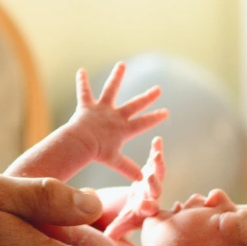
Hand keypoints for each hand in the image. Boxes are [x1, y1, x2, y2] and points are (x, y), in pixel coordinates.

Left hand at [67, 62, 168, 180]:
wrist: (81, 143)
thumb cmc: (97, 153)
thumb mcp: (114, 161)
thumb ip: (128, 168)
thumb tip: (141, 180)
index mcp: (123, 129)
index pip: (143, 123)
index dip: (155, 118)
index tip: (166, 112)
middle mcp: (115, 116)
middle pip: (135, 105)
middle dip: (147, 98)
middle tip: (158, 89)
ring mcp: (102, 109)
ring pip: (111, 90)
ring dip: (117, 77)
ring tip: (121, 65)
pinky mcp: (88, 106)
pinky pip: (84, 92)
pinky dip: (81, 82)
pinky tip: (80, 70)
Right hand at [105, 137, 165, 240]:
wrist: (138, 206)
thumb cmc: (129, 217)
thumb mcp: (120, 225)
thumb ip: (115, 231)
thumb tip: (108, 239)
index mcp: (145, 210)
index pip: (148, 210)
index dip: (148, 208)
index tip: (146, 207)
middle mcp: (152, 196)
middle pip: (155, 190)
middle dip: (153, 184)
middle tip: (150, 179)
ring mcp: (153, 182)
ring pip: (157, 174)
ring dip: (157, 164)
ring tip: (156, 154)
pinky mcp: (151, 170)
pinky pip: (155, 160)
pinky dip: (156, 150)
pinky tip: (157, 140)